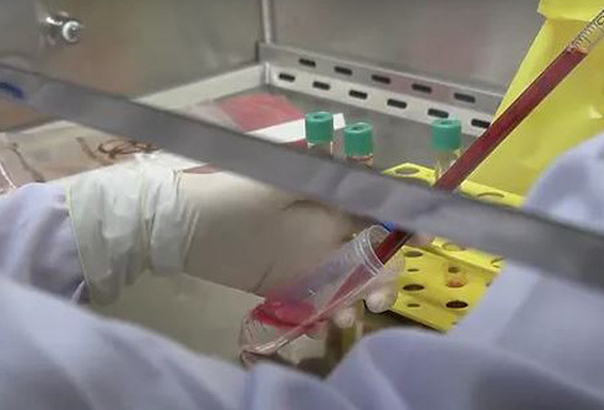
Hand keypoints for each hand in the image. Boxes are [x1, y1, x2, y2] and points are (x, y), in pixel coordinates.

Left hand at [67, 158, 410, 318]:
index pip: (375, 207)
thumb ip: (326, 188)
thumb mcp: (279, 185)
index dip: (403, 222)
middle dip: (383, 279)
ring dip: (353, 302)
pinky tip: (320, 328)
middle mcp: (322, 228)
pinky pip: (315, 302)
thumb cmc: (229, 197)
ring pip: (345, 283)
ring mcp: (304, 259)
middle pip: (368, 254)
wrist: (178, 225)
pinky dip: (323, 316)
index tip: (425, 239)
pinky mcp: (284, 284)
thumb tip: (375, 186)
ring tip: (342, 320)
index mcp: (325, 197)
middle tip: (378, 302)